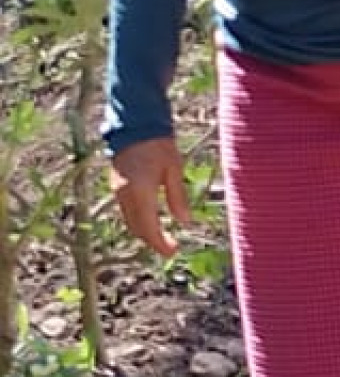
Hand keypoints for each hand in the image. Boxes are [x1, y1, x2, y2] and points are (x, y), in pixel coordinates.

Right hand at [109, 135, 193, 258]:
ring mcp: (117, 191)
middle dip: (153, 241)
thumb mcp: (174, 169)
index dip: (160, 244)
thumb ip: (178, 197)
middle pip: (137, 228)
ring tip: (164, 236)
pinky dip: (139, 221)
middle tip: (171, 247)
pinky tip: (152, 220)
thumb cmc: (158, 143)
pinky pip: (126, 211)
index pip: (149, 228)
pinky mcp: (116, 186)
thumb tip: (185, 222)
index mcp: (140, 192)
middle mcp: (125, 195)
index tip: (173, 252)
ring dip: (145, 232)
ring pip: (130, 221)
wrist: (135, 124)